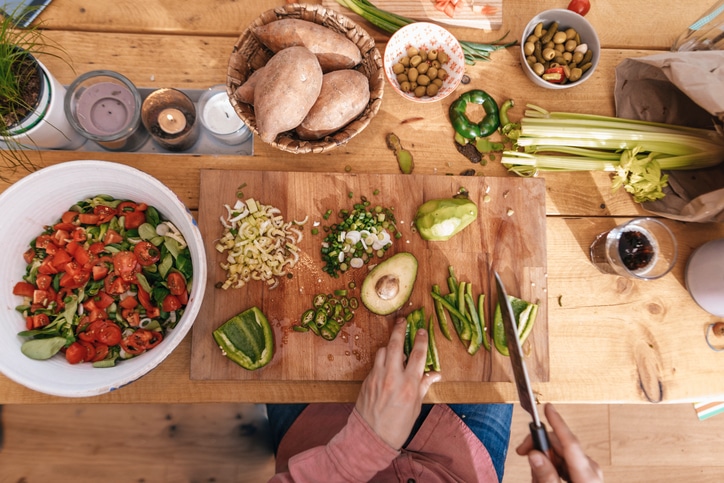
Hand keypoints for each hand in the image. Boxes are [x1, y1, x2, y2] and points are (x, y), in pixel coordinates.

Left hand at [355, 317, 441, 449]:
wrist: (371, 437)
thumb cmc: (398, 426)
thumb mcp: (416, 407)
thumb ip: (424, 386)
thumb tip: (436, 374)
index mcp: (409, 385)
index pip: (418, 355)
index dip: (421, 340)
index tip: (422, 331)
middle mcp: (392, 378)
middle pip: (397, 345)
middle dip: (400, 329)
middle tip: (403, 320)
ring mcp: (377, 377)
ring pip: (383, 350)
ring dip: (390, 345)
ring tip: (396, 346)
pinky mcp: (367, 380)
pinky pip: (375, 363)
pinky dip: (382, 360)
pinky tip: (387, 364)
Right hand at [516, 403, 602, 482]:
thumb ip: (545, 475)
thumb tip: (534, 453)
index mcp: (587, 474)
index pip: (570, 442)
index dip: (557, 423)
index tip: (548, 408)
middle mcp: (590, 469)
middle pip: (560, 445)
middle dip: (539, 447)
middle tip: (522, 453)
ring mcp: (588, 473)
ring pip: (559, 454)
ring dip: (543, 461)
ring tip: (536, 479)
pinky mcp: (584, 476)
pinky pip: (562, 464)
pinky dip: (549, 468)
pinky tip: (542, 479)